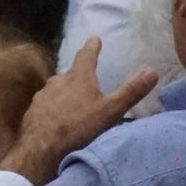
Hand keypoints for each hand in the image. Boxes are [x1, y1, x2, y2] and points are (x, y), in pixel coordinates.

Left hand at [0, 38, 157, 185]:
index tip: (95, 38)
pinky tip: (57, 118)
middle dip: (79, 74)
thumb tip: (152, 71)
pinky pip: (47, 105)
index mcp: (78, 77)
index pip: (86, 55)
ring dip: (65, 92)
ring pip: (57, 89)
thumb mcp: (111, 110)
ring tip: (74, 102)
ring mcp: (42, 96)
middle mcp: (57, 81)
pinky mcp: (33, 111)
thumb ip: (131, 91)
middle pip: (70, 74)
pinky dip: (54, 108)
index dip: (92, 47)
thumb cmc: (78, 127)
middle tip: (87, 78)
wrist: (40, 147)